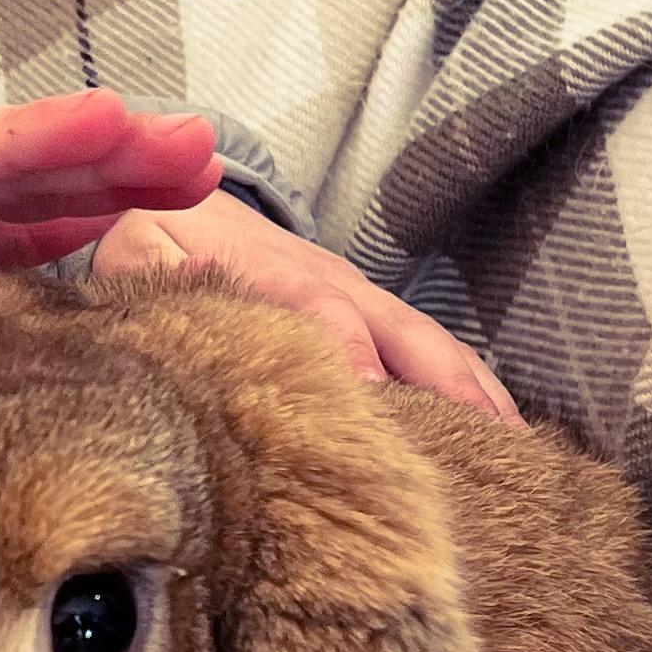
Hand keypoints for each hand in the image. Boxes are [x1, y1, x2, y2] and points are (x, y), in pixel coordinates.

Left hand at [88, 192, 522, 420]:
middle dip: (443, 389)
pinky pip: (435, 355)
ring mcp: (366, 302)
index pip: (321, 314)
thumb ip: (156, 264)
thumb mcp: (139, 242)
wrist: (190, 198)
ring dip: (475, 395)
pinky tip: (503, 441)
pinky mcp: (377, 319)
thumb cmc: (159, 235)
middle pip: (402, 334)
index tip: (373, 403)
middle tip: (479, 450)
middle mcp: (336, 286)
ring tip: (513, 454)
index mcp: (276, 275)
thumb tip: (192, 282)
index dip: (350, 355)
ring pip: (433, 347)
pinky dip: (474, 392)